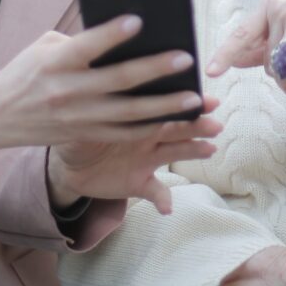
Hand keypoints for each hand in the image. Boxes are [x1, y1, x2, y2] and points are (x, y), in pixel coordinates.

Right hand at [0, 15, 213, 160]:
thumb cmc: (26, 72)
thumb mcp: (45, 47)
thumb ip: (80, 42)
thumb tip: (121, 35)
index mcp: (55, 62)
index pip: (86, 46)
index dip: (112, 34)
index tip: (138, 20)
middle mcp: (67, 91)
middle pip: (117, 81)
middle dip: (155, 70)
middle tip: (185, 59)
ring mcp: (77, 118)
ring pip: (129, 113)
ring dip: (164, 106)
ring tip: (194, 97)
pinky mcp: (84, 135)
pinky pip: (123, 133)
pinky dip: (150, 127)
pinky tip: (174, 119)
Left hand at [47, 95, 221, 213]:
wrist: (69, 162)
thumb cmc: (79, 127)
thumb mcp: (83, 112)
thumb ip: (95, 101)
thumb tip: (99, 79)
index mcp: (138, 113)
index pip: (164, 104)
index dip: (186, 101)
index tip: (206, 97)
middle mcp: (149, 134)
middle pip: (177, 127)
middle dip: (198, 124)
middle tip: (215, 123)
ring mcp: (147, 159)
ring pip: (174, 153)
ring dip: (193, 151)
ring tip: (210, 149)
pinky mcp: (139, 182)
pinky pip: (155, 191)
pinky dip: (163, 199)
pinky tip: (168, 207)